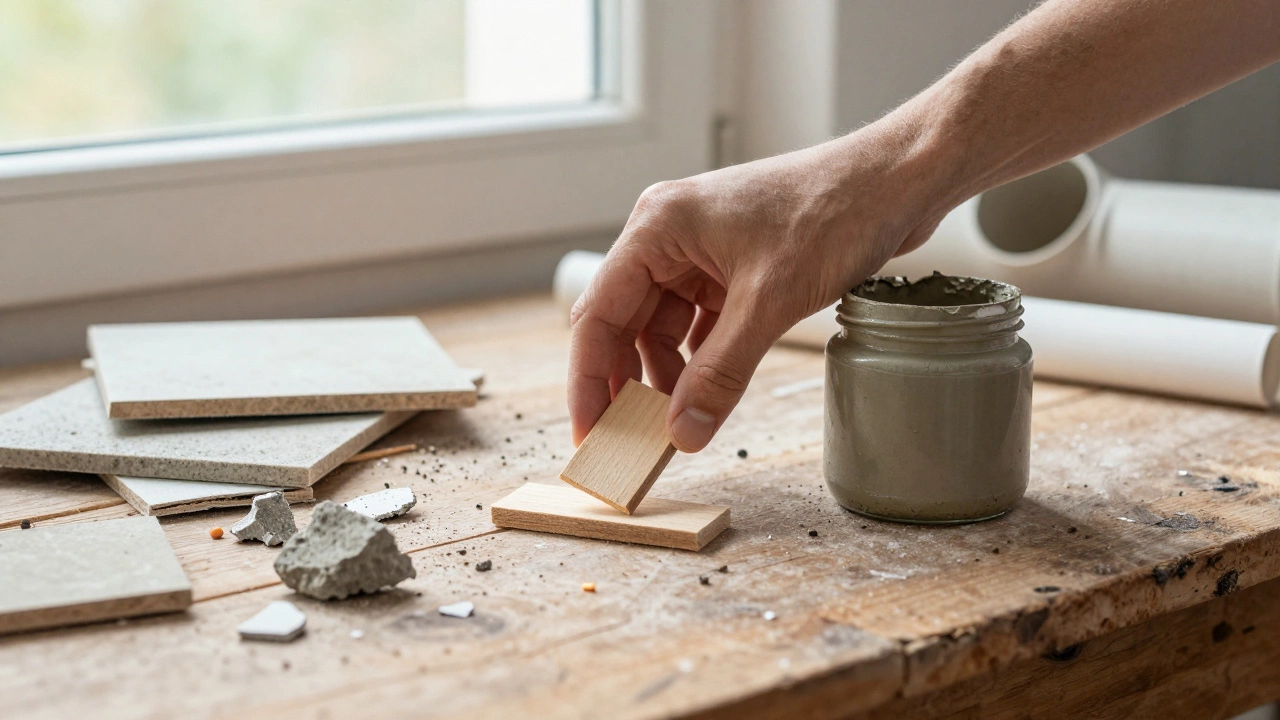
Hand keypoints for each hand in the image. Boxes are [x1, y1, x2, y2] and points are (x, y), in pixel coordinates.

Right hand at [567, 116, 955, 452]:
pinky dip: (700, 360)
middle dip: (626, 383)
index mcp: (657, 227)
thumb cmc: (833, 211)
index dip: (588, 378)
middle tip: (627, 442)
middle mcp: (668, 235)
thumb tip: (682, 432)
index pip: (598, 313)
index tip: (589, 432)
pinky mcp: (732, 266)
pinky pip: (698, 324)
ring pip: (661, 328)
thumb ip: (720, 372)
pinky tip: (706, 393)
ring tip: (675, 425)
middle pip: (624, 323)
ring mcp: (700, 251)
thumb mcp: (769, 302)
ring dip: (667, 377)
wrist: (897, 179)